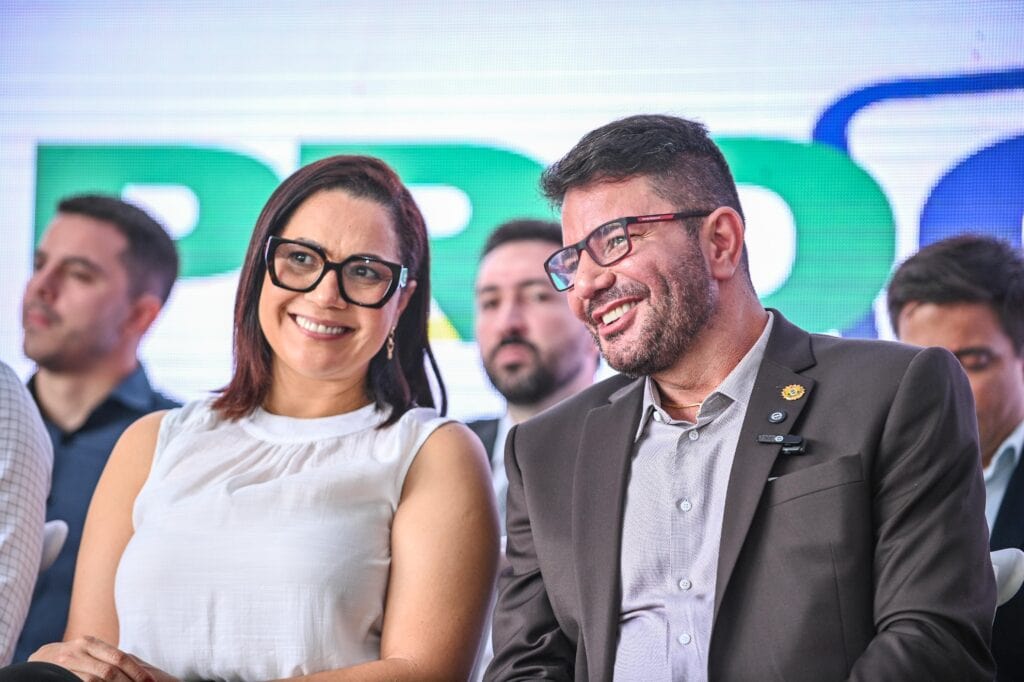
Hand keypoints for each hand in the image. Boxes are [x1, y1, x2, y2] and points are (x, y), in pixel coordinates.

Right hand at [29, 636, 178, 681]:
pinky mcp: (58, 675)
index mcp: (92, 643)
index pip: (121, 658)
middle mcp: (80, 650)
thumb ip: (107, 659)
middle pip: (111, 670)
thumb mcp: (87, 652)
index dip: (138, 672)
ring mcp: (67, 663)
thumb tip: (136, 673)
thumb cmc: (69, 659)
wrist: (36, 661)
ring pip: (98, 681)